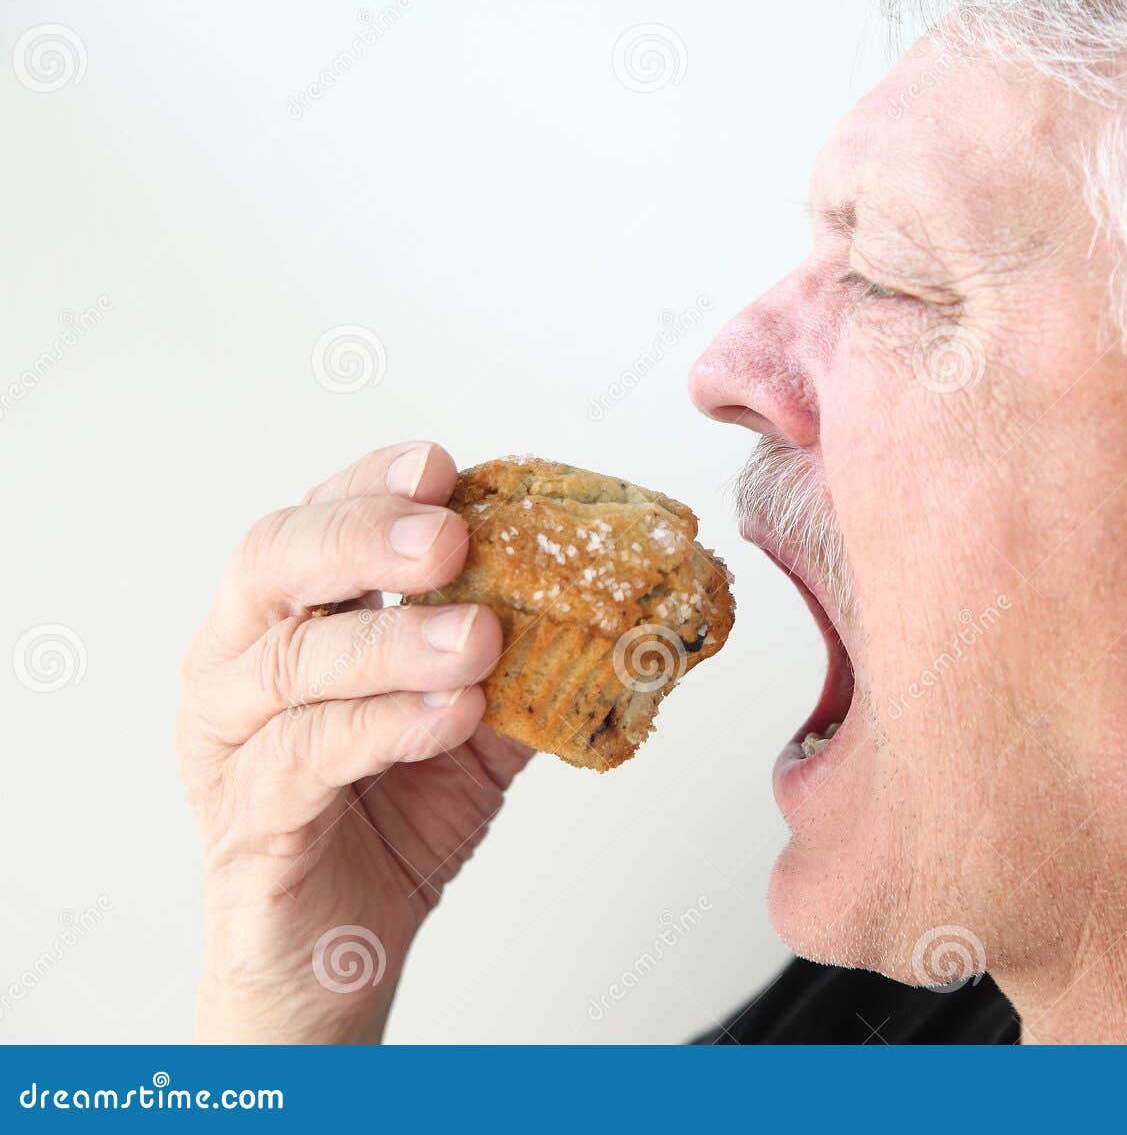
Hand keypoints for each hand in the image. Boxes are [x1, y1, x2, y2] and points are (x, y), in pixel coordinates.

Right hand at [176, 442, 532, 1041]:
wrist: (341, 948)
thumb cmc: (392, 817)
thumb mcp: (474, 721)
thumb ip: (519, 659)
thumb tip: (610, 604)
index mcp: (287, 619)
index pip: (313, 520)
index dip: (371, 484)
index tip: (442, 465)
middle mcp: (237, 662)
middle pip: (274, 563)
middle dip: (366, 536)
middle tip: (451, 538)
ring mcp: (229, 741)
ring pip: (290, 662)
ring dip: (393, 641)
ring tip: (480, 640)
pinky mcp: (250, 820)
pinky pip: (307, 757)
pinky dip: (385, 726)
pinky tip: (450, 713)